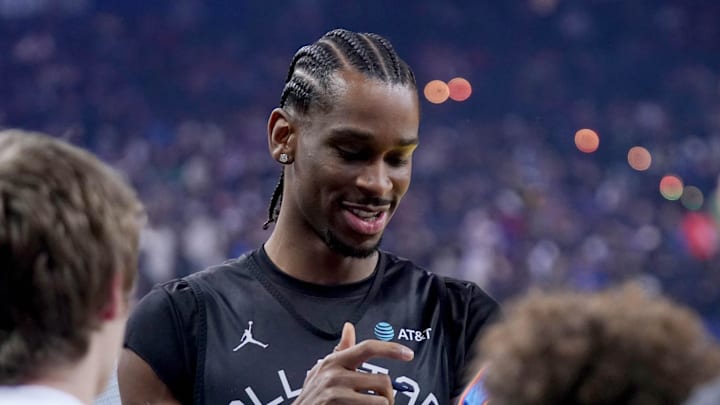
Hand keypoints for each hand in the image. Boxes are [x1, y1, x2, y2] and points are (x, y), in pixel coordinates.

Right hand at [292, 322, 413, 404]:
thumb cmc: (314, 396)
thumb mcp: (323, 371)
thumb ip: (341, 350)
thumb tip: (348, 327)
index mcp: (334, 360)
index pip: (367, 347)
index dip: (391, 349)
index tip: (408, 354)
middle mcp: (335, 374)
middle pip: (382, 380)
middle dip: (388, 395)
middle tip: (384, 401)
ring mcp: (336, 392)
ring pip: (381, 400)